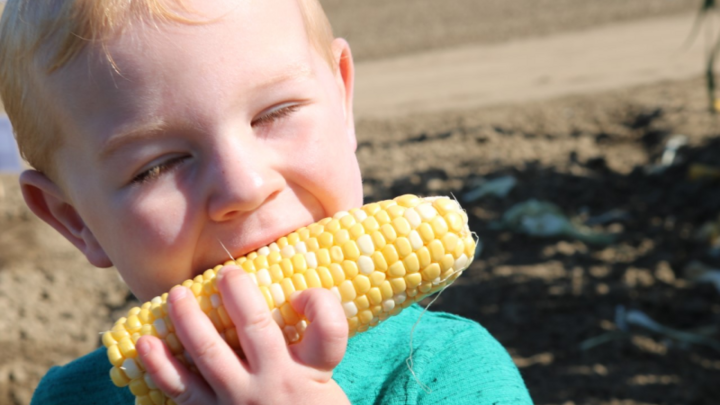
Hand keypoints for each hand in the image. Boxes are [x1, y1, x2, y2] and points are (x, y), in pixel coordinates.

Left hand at [136, 265, 350, 404]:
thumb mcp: (322, 378)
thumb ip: (308, 343)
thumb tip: (286, 290)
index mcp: (314, 369)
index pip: (328, 328)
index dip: (318, 302)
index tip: (301, 293)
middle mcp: (278, 381)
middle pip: (256, 328)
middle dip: (237, 292)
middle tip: (225, 273)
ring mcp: (241, 399)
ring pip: (209, 352)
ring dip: (188, 318)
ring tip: (177, 294)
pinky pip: (181, 388)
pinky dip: (159, 364)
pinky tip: (145, 342)